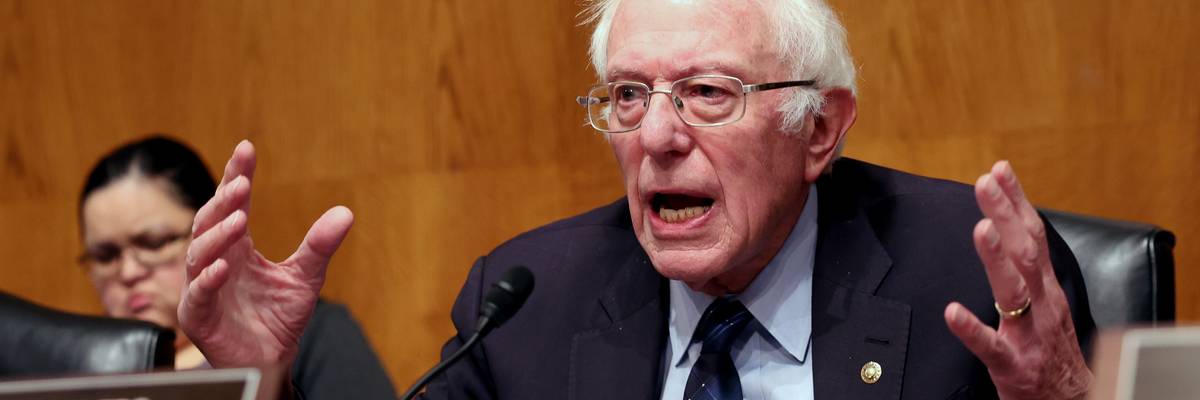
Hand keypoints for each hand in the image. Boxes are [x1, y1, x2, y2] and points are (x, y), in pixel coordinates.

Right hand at [177, 140, 353, 366]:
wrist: (271, 359)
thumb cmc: (278, 317)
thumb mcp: (305, 277)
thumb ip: (319, 246)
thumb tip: (345, 212)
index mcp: (238, 246)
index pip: (233, 204)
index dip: (236, 175)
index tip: (246, 149)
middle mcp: (216, 260)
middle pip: (211, 221)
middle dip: (224, 201)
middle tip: (242, 182)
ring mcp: (203, 286)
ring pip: (200, 252)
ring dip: (218, 234)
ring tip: (239, 219)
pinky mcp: (199, 315)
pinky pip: (198, 294)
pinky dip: (209, 279)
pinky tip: (224, 267)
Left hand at [944, 161, 1091, 399]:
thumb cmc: (1051, 352)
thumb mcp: (1046, 304)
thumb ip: (1028, 271)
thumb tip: (1009, 231)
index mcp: (1047, 289)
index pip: (1034, 236)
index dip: (1018, 201)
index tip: (1000, 169)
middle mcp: (1043, 305)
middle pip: (1026, 252)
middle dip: (1006, 215)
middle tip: (985, 181)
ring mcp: (1029, 335)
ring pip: (1014, 292)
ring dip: (997, 258)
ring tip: (981, 229)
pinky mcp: (1014, 366)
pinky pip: (991, 346)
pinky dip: (972, 329)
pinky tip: (953, 313)